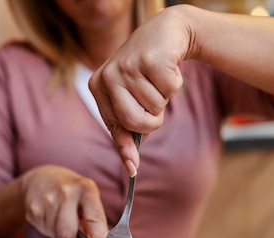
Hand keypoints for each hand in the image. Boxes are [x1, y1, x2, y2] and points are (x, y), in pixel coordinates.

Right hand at [19, 165, 107, 237]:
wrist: (41, 178)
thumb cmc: (70, 192)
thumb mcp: (87, 196)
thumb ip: (94, 218)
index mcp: (85, 188)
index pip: (94, 217)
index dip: (98, 235)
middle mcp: (66, 192)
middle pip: (68, 233)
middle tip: (73, 234)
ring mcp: (47, 200)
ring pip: (55, 235)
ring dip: (59, 234)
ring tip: (59, 219)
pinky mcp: (33, 209)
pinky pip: (43, 231)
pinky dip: (48, 229)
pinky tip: (49, 217)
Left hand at [89, 6, 192, 175]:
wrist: (165, 33)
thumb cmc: (146, 72)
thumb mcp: (131, 98)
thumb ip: (128, 129)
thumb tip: (131, 165)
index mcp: (98, 86)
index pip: (114, 126)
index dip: (125, 148)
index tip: (133, 168)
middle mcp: (108, 75)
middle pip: (134, 121)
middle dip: (152, 121)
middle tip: (155, 107)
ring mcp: (128, 65)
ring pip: (155, 107)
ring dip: (164, 98)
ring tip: (157, 79)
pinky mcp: (150, 58)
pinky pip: (170, 91)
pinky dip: (175, 84)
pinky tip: (167, 68)